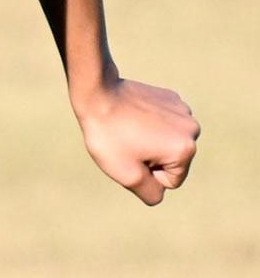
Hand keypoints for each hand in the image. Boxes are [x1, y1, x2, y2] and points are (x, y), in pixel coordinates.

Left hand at [75, 78, 199, 204]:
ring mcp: (182, 109)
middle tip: (127, 140)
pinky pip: (161, 123)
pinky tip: (131, 114)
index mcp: (186, 149)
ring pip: (166, 142)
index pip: (170, 181)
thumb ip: (152, 194)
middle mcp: (191, 128)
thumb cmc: (109, 135)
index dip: (145, 173)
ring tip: (128, 127)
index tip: (129, 154)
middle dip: (149, 157)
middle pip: (171, 161)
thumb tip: (160, 190)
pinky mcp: (169, 96)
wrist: (96, 92)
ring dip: (149, 140)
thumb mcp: (128, 176)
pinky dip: (148, 122)